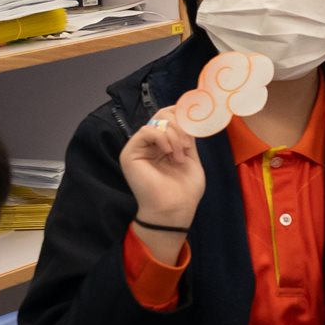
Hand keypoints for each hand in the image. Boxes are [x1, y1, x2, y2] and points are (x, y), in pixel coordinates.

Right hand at [121, 118, 204, 232]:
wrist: (174, 209)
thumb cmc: (184, 190)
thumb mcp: (190, 158)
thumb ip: (187, 138)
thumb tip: (188, 118)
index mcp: (164, 144)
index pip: (169, 117)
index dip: (181, 114)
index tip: (194, 122)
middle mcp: (150, 144)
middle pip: (162, 115)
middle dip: (179, 125)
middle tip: (187, 144)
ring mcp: (139, 147)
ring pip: (156, 122)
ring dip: (174, 136)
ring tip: (179, 156)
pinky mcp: (130, 153)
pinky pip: (146, 131)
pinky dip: (162, 138)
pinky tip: (169, 152)